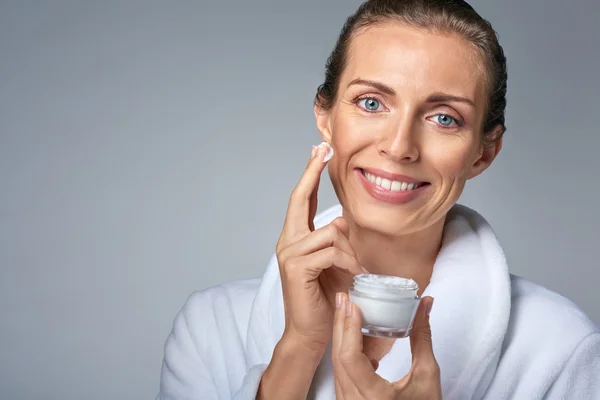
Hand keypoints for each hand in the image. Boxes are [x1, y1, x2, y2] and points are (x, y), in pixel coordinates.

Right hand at [275, 143, 364, 352]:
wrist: (311, 333)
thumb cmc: (325, 298)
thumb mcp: (334, 264)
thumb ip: (335, 242)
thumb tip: (343, 222)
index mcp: (295, 238)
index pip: (302, 200)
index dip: (309, 175)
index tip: (318, 151)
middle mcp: (287, 242)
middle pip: (299, 198)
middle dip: (312, 171)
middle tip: (322, 149)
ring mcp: (289, 253)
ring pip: (330, 232)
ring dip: (350, 250)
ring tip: (357, 271)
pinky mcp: (296, 268)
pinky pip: (331, 251)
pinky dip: (348, 263)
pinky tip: (354, 276)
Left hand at [332, 293, 441, 399]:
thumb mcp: (427, 375)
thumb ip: (422, 338)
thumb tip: (425, 303)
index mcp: (373, 397)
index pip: (350, 359)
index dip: (349, 329)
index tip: (353, 305)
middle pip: (339, 357)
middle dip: (341, 324)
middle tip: (345, 297)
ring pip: (336, 364)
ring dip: (341, 336)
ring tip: (346, 310)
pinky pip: (340, 372)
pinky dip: (344, 350)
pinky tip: (352, 335)